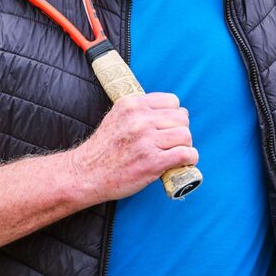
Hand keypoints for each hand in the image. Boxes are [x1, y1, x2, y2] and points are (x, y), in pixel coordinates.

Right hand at [71, 92, 197, 202]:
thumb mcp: (117, 117)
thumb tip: (172, 111)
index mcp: (132, 105)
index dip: (174, 115)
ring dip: (185, 146)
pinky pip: (185, 154)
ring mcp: (146, 141)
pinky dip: (189, 159)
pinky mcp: (152, 162)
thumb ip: (139, 111)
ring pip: (186, 135)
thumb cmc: (103, 149)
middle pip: (182, 118)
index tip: (169, 127)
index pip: (172, 101)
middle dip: (181, 131)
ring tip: (176, 153)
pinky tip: (183, 162)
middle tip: (172, 143)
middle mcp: (140, 120)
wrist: (86, 174)